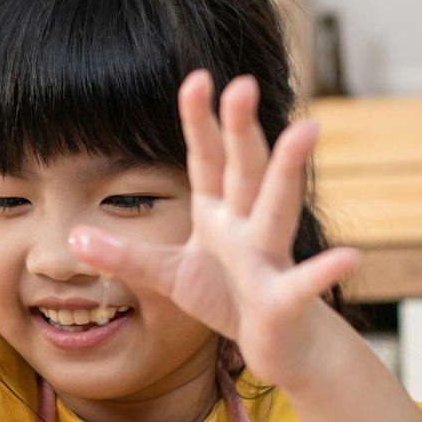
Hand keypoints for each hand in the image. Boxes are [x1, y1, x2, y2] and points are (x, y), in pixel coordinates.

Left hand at [67, 71, 361, 390]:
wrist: (281, 345)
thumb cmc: (228, 298)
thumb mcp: (169, 275)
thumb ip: (125, 255)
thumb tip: (72, 238)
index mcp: (221, 212)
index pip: (208, 158)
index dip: (201, 121)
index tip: (196, 77)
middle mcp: (249, 225)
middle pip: (245, 169)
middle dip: (242, 128)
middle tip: (242, 83)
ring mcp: (270, 259)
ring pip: (278, 210)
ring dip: (289, 171)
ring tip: (305, 129)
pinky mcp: (284, 299)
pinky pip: (303, 284)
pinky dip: (324, 272)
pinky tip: (349, 256)